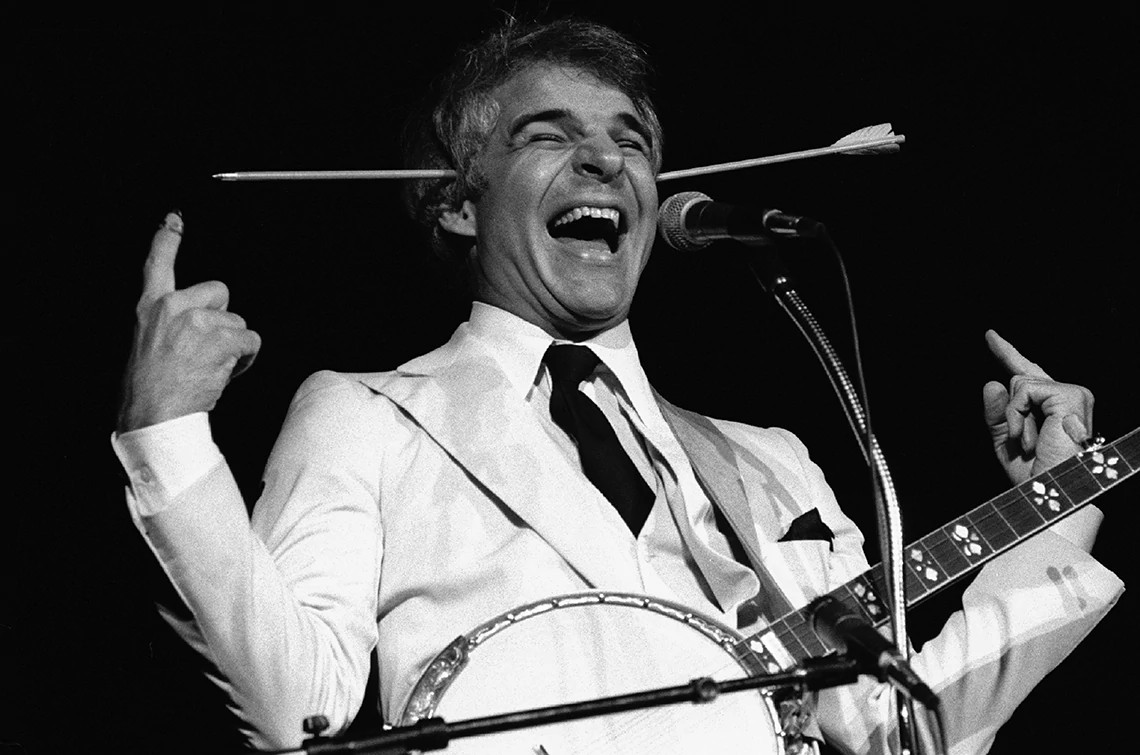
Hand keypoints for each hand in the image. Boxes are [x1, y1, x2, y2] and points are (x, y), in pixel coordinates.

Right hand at [117, 211, 261, 432]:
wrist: (154, 416)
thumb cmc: (151, 388)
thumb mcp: (148, 345)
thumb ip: (170, 325)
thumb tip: (198, 327)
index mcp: (150, 308)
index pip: (158, 263)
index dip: (168, 239)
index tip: (175, 218)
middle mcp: (174, 307)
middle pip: (220, 292)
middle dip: (223, 317)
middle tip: (208, 347)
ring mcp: (199, 321)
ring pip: (238, 322)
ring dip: (234, 345)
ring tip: (210, 368)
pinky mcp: (222, 338)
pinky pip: (251, 340)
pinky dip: (246, 359)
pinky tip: (225, 372)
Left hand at [981, 329, 1093, 483]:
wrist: (1050, 494)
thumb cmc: (1035, 476)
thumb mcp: (1006, 444)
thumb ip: (997, 415)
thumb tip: (992, 382)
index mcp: (1052, 407)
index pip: (1027, 373)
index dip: (1007, 352)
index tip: (990, 336)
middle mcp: (1067, 396)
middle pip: (1022, 375)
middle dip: (1011, 403)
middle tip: (1023, 441)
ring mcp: (1072, 393)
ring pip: (1019, 383)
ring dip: (1013, 418)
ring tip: (1027, 444)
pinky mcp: (1071, 394)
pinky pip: (1024, 389)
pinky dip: (1017, 414)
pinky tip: (1028, 437)